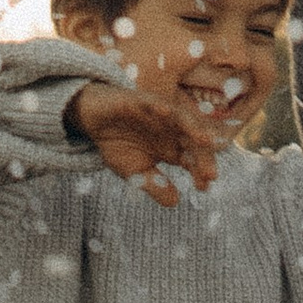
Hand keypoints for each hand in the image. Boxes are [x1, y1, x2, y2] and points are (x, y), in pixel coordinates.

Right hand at [69, 81, 216, 205]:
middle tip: (210, 173)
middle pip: (193, 141)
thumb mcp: (134, 172)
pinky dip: (160, 106)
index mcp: (173, 148)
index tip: (204, 186)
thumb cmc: (117, 144)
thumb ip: (153, 185)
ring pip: (181, 118)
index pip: (193, 160)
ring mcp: (158, 114)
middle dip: (204, 156)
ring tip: (205, 140)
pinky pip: (153, 102)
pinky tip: (166, 112)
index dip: (201, 172)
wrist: (93, 121)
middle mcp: (171, 130)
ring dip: (193, 128)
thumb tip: (175, 202)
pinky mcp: (140, 100)